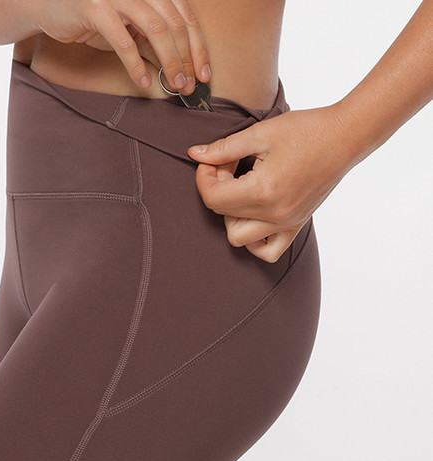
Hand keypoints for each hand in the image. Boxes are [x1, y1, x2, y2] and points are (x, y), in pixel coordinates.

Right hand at [31, 0, 210, 92]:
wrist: (50, 7)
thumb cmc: (91, 17)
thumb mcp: (129, 27)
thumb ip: (151, 40)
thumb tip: (178, 65)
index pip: (185, 15)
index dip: (198, 46)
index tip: (203, 74)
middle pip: (174, 23)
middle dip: (186, 58)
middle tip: (188, 85)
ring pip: (155, 29)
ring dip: (168, 61)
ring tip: (173, 85)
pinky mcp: (96, 8)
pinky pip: (124, 41)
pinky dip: (136, 64)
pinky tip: (143, 81)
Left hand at [186, 104, 353, 262]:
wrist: (346, 135)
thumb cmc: (306, 129)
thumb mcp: (260, 133)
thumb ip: (224, 148)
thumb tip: (194, 154)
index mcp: (262, 191)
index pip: (213, 199)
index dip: (204, 178)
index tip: (212, 161)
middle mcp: (273, 214)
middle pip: (222, 215)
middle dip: (218, 190)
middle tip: (231, 166)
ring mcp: (286, 223)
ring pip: (238, 238)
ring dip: (231, 216)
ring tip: (243, 189)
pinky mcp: (296, 225)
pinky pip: (267, 251)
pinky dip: (254, 240)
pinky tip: (254, 214)